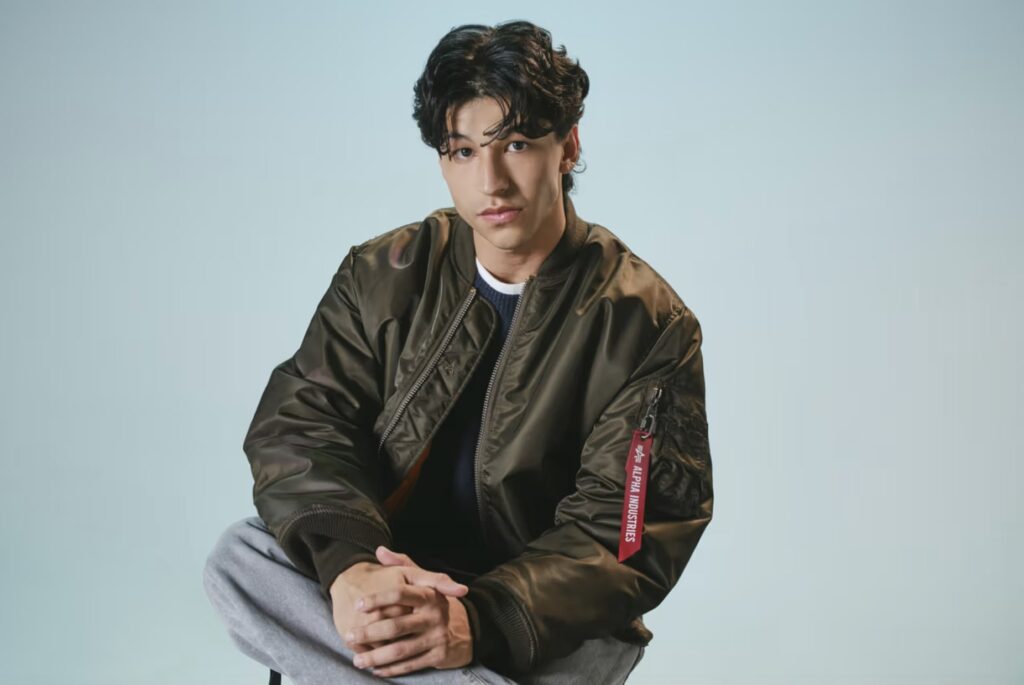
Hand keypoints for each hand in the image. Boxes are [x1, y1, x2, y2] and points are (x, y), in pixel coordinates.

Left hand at [346, 547, 472, 676]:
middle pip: (395, 626)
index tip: (358, 604)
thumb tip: (380, 550)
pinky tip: (376, 669)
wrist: (467, 628)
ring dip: (376, 657)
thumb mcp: (422, 581)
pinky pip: (410, 665)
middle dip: (369, 633)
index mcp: (430, 595)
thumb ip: (401, 564)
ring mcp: (437, 637)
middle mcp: (435, 616)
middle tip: (350, 636)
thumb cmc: (434, 603)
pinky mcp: (438, 656)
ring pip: (400, 650)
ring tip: (357, 660)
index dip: (377, 599)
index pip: (399, 595)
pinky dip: (391, 669)